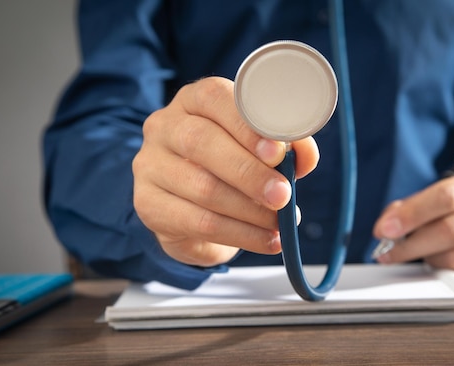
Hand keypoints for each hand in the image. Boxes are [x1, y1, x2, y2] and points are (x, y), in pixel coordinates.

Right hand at [132, 77, 318, 266]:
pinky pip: (198, 222)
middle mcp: (165, 126)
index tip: (277, 152)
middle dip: (250, 173)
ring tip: (279, 223)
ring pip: (202, 187)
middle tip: (283, 195)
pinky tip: (266, 240)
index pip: (214, 98)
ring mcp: (150, 164)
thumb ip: (286, 146)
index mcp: (194, 99)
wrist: (191, 209)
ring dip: (249, 210)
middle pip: (202, 143)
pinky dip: (241, 235)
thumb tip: (305, 158)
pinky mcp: (148, 204)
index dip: (247, 125)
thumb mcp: (260, 149)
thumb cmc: (231, 167)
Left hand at [373, 169, 453, 289]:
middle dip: (411, 245)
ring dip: (430, 261)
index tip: (384, 230)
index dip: (411, 214)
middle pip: (450, 230)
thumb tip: (386, 226)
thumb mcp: (444, 197)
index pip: (445, 196)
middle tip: (388, 253)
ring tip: (423, 256)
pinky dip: (449, 277)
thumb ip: (412, 207)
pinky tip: (445, 267)